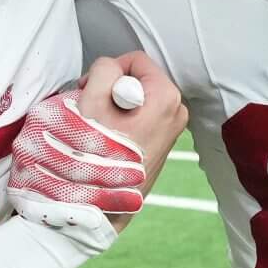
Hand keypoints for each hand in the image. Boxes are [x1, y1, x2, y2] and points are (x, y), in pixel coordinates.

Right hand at [5, 77, 168, 245]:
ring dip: (111, 108)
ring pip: (133, 100)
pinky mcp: (160, 145)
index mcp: (166, 97)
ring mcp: (170, 130)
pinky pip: (136, 119)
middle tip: (92, 113)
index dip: (106, 72)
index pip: (134, 61)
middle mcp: (176, 112)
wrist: (99, 207)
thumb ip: (104, 70)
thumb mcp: (91, 99)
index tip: (91, 92)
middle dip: (110, 90)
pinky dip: (119, 124)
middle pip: (135, 80)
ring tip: (98, 131)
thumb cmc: (93, 157)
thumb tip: (111, 70)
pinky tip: (107, 143)